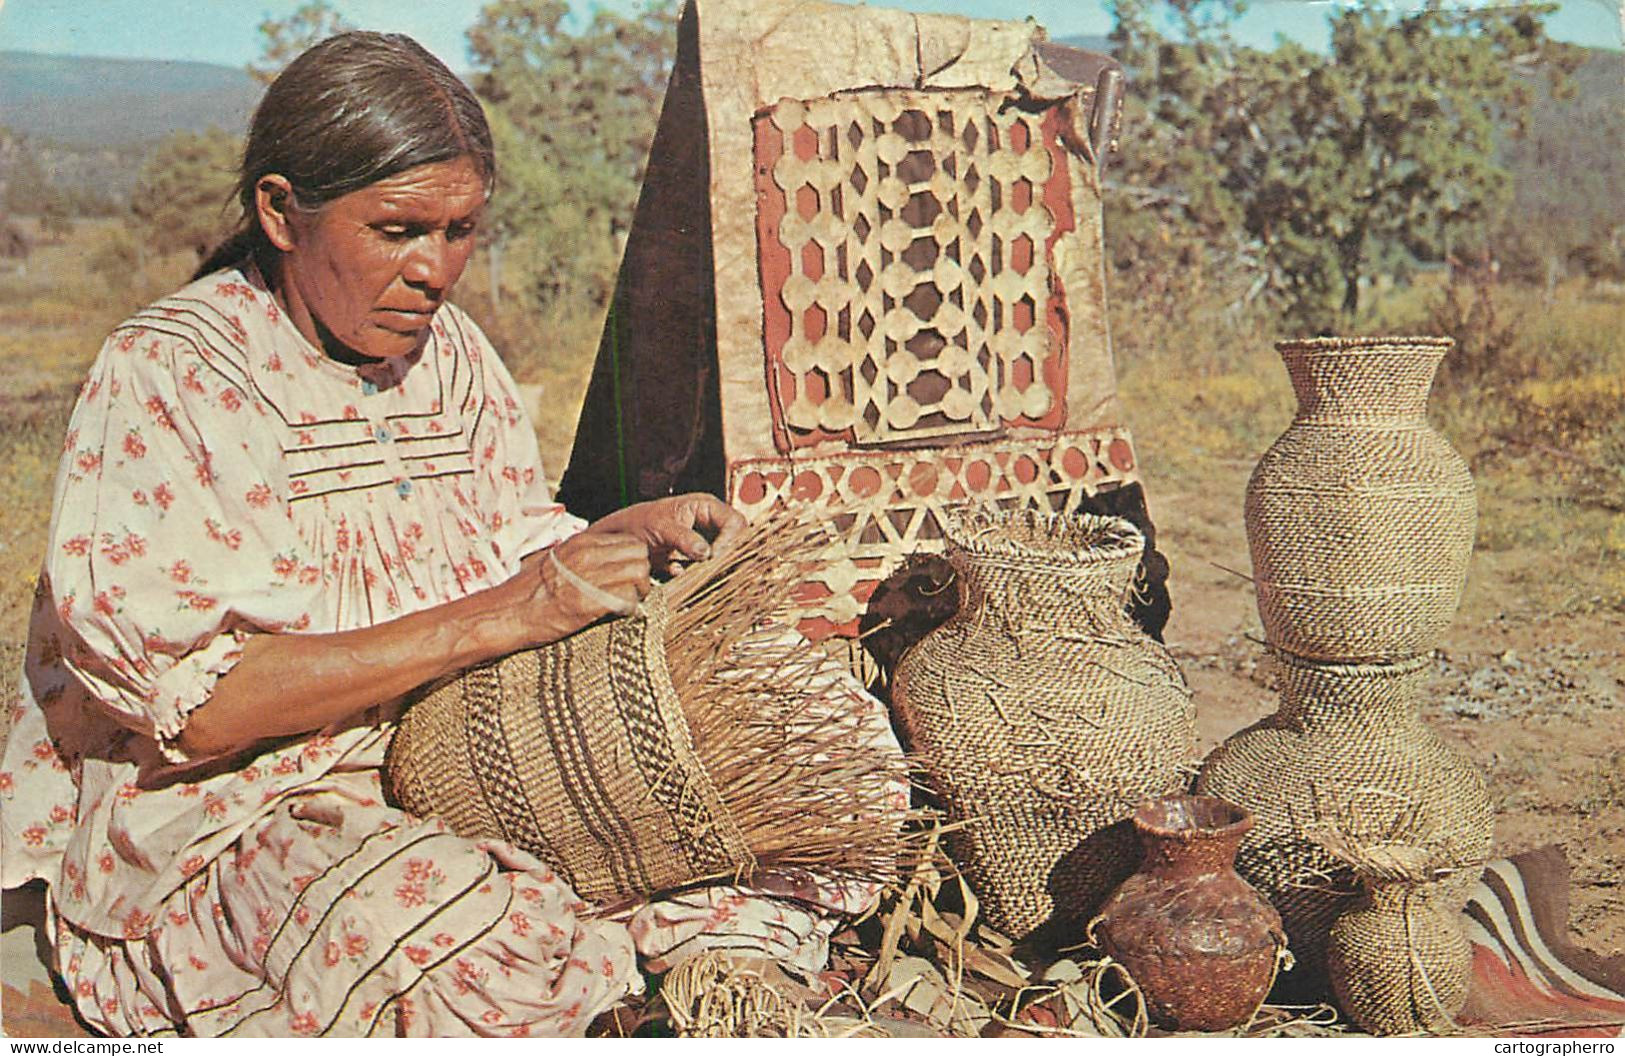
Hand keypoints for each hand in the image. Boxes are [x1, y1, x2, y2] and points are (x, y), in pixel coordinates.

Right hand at [515, 530, 651, 639]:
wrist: (508, 613)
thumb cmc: (531, 590)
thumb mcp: (558, 559)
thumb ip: (584, 553)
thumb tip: (609, 556)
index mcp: (582, 542)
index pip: (630, 541)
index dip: (634, 559)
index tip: (628, 574)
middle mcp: (587, 555)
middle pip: (640, 555)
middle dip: (641, 573)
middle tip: (633, 589)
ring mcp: (589, 578)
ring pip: (638, 574)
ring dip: (638, 590)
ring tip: (627, 601)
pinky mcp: (589, 603)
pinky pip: (627, 598)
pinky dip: (628, 607)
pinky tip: (617, 613)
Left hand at [588, 493, 746, 575]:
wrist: (621, 538)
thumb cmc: (638, 523)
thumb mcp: (660, 528)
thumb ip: (683, 538)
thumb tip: (706, 552)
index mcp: (706, 506)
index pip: (735, 522)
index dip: (730, 540)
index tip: (714, 557)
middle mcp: (710, 522)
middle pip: (735, 540)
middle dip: (726, 556)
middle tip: (712, 571)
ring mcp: (706, 540)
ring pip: (725, 556)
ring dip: (715, 568)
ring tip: (699, 575)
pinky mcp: (698, 558)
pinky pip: (711, 569)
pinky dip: (703, 575)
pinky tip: (687, 575)